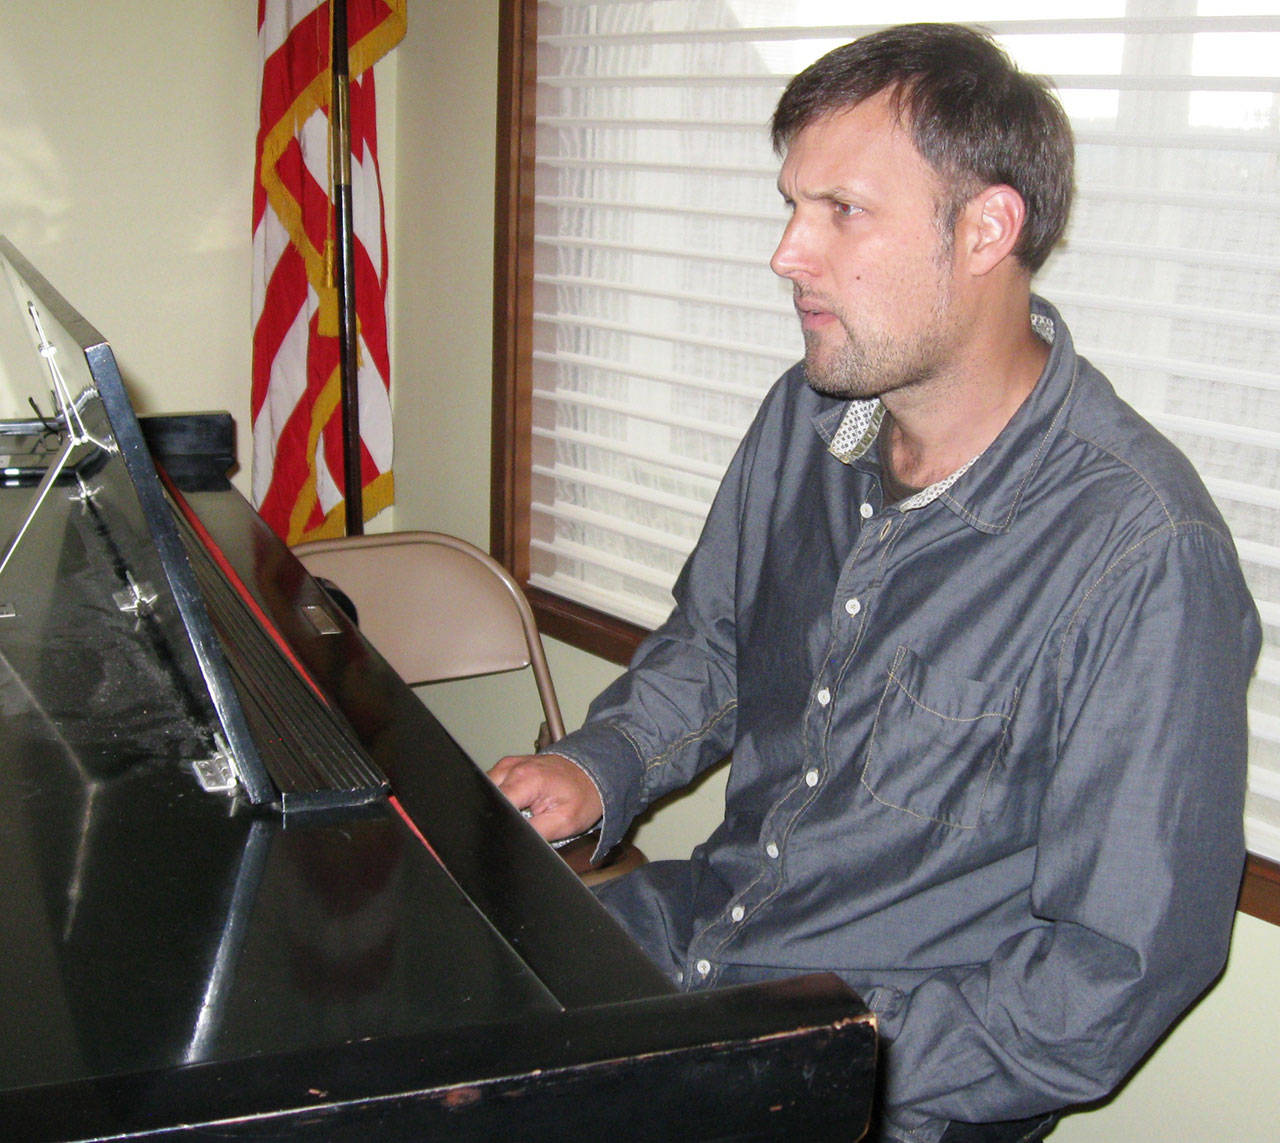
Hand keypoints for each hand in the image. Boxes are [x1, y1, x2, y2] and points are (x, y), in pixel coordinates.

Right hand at [488, 753, 603, 842]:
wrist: (593, 772)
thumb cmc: (583, 796)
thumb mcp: (564, 822)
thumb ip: (535, 833)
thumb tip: (513, 841)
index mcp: (526, 779)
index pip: (494, 806)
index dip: (499, 825)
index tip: (512, 832)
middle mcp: (513, 767)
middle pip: (488, 799)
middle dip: (499, 815)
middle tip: (525, 821)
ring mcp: (509, 764)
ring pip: (487, 791)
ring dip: (499, 806)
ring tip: (524, 811)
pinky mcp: (509, 766)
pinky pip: (494, 784)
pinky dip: (501, 797)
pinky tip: (519, 804)